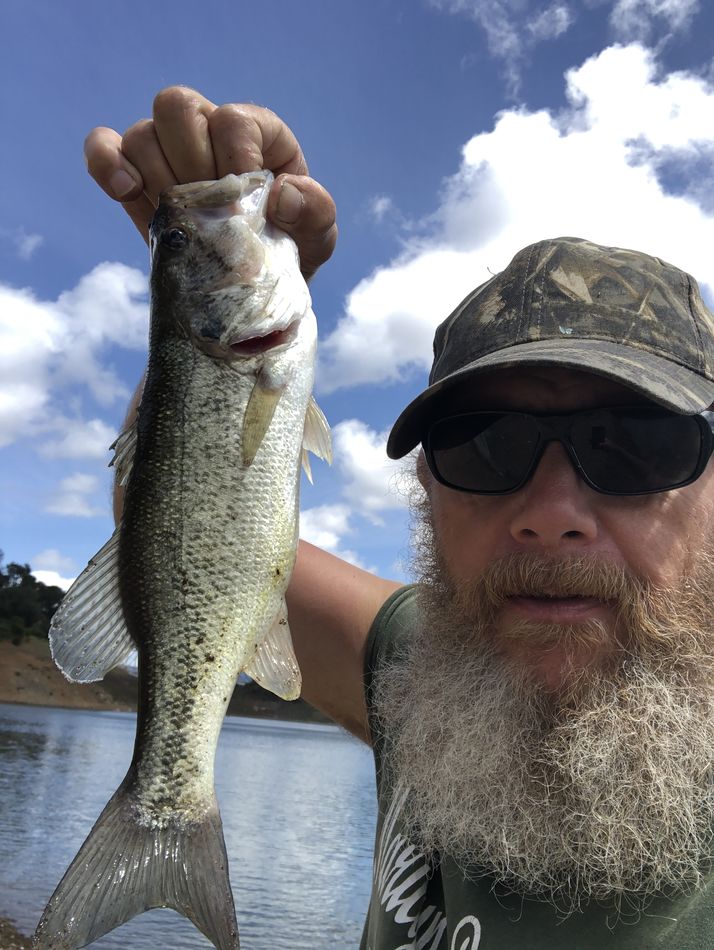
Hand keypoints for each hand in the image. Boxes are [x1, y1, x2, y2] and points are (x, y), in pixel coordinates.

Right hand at [84, 86, 336, 280]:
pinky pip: (105, 146)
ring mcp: (170, 151)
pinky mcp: (136, 176)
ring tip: (180, 220)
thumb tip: (285, 194)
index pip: (233, 120)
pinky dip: (106, 162)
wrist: (250, 286)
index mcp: (259, 134)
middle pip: (178, 106)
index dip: (234, 160)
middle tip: (206, 210)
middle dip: (189, 162)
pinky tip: (126, 191)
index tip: (242, 206)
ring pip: (142, 133)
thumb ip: (316, 212)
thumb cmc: (289, 252)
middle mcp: (210, 131)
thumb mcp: (317, 238)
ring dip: (156, 178)